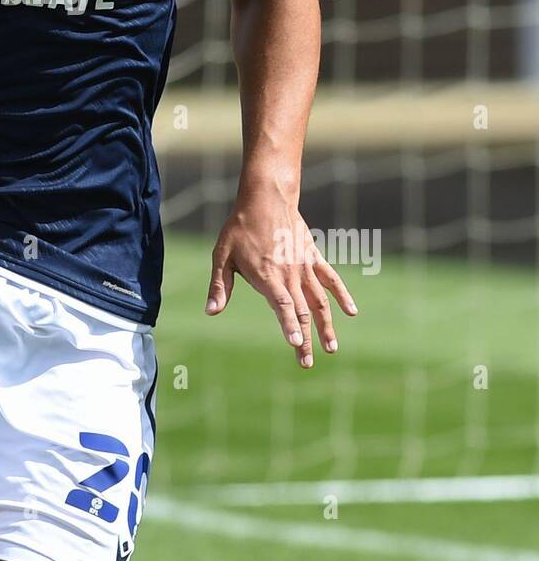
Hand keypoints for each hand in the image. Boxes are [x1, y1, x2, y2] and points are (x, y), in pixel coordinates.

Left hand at [205, 188, 356, 367]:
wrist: (266, 197)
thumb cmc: (239, 228)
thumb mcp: (222, 255)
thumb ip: (219, 285)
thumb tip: (211, 311)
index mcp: (267, 275)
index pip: (282, 305)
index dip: (289, 325)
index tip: (294, 343)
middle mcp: (289, 274)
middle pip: (301, 311)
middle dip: (304, 339)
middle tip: (306, 363)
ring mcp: (304, 266)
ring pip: (319, 301)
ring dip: (326, 325)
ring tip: (331, 349)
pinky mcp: (313, 257)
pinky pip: (331, 279)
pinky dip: (342, 295)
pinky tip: (351, 312)